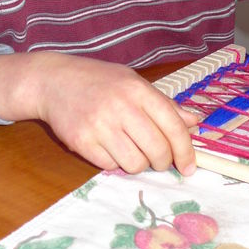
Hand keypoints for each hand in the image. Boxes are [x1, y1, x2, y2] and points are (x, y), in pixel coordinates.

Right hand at [0, 51, 199, 174]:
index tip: (189, 167)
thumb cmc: (99, 81)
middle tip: (158, 160)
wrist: (53, 81)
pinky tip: (109, 147)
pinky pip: (110, 166)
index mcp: (139, 90)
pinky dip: (115, 163)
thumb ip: (165, 104)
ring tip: (131, 150)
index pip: (173, 127)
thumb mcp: (134, 82)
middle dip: (163, 162)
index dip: (186, 151)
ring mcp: (100, 125)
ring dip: (138, 164)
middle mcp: (121, 107)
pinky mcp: (81, 141)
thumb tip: (194, 122)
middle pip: (157, 151)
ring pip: (135, 164)